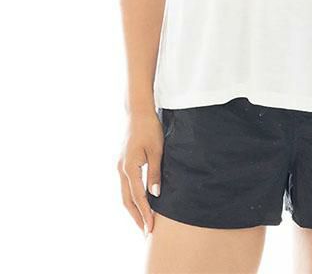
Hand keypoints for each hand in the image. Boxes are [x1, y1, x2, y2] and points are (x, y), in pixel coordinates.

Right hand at [117, 112, 163, 234]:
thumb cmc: (150, 129)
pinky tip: (138, 203)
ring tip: (143, 222)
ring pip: (124, 194)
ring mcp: (120, 166)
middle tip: (146, 232)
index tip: (151, 228)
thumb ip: (155, 173)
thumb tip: (155, 194)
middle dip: (136, 217)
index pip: (138, 197)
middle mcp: (121, 169)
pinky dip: (131, 198)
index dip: (145, 213)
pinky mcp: (122, 163)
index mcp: (129, 167)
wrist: (138, 113)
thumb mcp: (157, 150)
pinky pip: (125, 185)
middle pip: (127, 200)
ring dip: (133, 209)